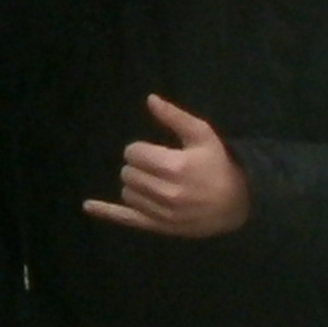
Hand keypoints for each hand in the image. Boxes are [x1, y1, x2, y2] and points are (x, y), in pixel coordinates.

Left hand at [82, 96, 250, 237]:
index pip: (133, 153)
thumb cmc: (219, 165)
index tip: (156, 152)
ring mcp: (161, 213)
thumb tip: (149, 99)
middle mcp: (165, 192)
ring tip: (157, 183)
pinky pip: (127, 219)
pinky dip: (106, 212)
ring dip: (136, 185)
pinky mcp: (159, 227)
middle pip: (127, 172)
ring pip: (127, 192)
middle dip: (139, 166)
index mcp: (174, 167)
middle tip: (158, 167)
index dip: (141, 149)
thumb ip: (174, 117)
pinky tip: (88, 206)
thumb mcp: (202, 135)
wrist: (239, 202)